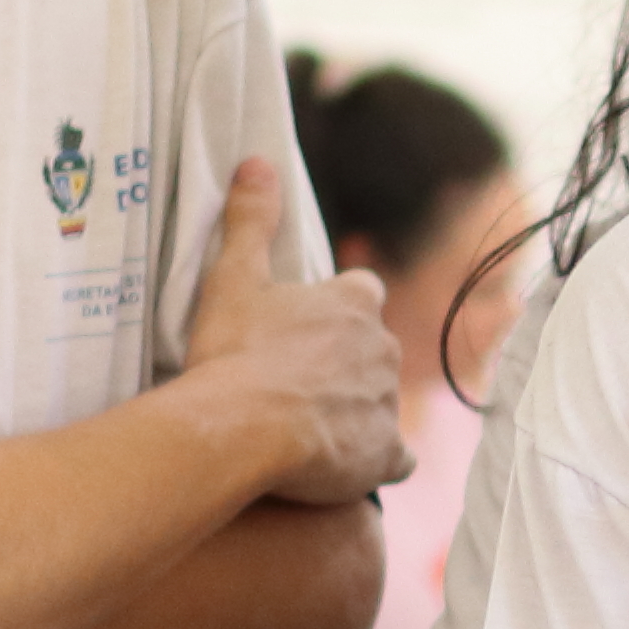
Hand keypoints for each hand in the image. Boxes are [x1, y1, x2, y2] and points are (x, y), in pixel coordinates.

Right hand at [178, 156, 403, 501]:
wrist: (241, 426)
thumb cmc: (234, 351)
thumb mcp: (232, 277)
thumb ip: (250, 220)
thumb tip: (258, 162)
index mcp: (356, 302)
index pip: (362, 294)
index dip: (334, 312)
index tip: (304, 330)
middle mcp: (385, 347)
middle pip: (373, 351)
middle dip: (345, 365)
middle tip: (295, 382)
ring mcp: (390, 403)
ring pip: (381, 404)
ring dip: (355, 412)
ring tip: (306, 428)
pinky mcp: (389, 454)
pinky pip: (396, 458)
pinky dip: (376, 460)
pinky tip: (345, 466)